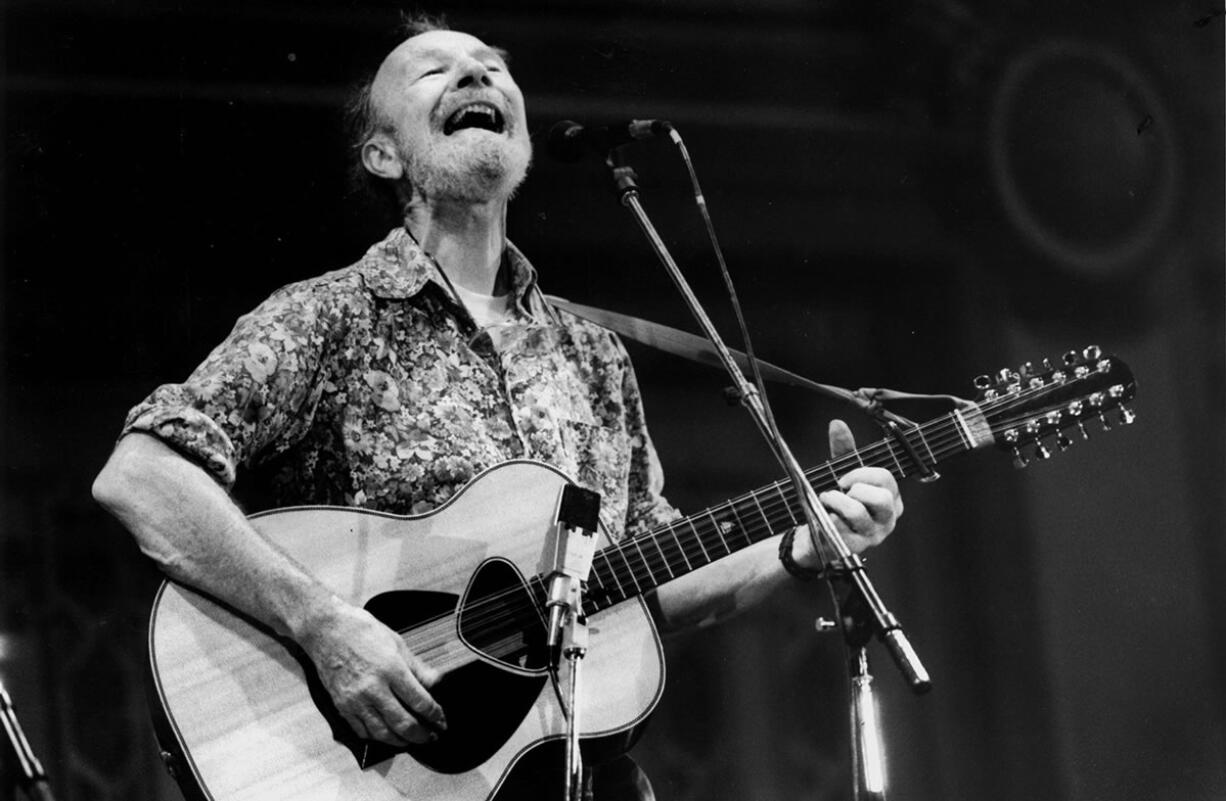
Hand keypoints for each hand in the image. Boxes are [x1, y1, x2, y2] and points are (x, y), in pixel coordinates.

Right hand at [298, 598, 445, 745]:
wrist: (327, 630)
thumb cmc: (362, 632)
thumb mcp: (397, 643)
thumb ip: (417, 668)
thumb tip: (436, 683)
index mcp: (391, 669)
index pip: (420, 702)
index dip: (435, 715)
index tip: (441, 721)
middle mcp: (374, 688)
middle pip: (403, 723)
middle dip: (422, 734)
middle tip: (431, 737)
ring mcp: (356, 700)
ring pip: (382, 733)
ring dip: (401, 741)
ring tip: (412, 740)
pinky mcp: (342, 706)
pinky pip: (362, 731)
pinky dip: (377, 737)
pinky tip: (387, 735)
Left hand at [795, 419, 903, 565]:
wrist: (818, 535)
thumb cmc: (838, 504)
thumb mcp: (842, 475)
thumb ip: (843, 450)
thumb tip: (838, 424)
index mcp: (891, 499)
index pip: (886, 478)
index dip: (861, 473)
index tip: (843, 478)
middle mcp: (888, 519)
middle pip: (881, 497)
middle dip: (854, 488)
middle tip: (839, 490)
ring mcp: (873, 536)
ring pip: (857, 512)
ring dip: (835, 501)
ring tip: (827, 501)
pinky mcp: (854, 547)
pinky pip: (839, 527)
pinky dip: (827, 517)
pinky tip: (824, 518)